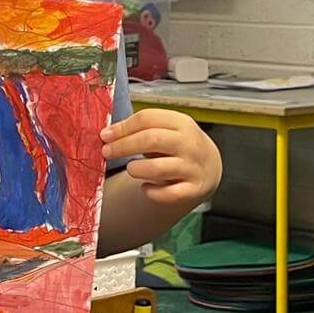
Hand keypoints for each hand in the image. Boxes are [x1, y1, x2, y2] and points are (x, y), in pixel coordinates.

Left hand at [100, 109, 221, 209]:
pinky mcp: (193, 189)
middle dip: (124, 146)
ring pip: (157, 168)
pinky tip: (145, 187)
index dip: (122, 127)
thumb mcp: (167, 129)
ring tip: (132, 169)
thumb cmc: (178, 145)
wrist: (208, 167)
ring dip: (136, 169)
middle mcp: (190, 144)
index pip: (147, 119)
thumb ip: (141, 129)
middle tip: (107, 152)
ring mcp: (193, 167)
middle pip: (152, 140)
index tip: (105, 135)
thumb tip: (108, 134)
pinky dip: (151, 192)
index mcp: (181, 123)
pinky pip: (167, 194)